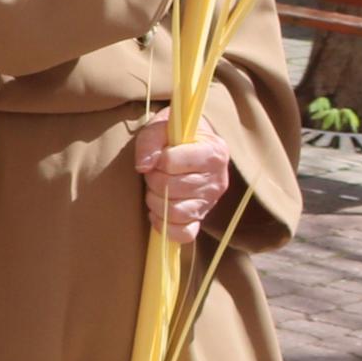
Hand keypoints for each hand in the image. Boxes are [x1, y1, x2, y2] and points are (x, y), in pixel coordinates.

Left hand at [133, 119, 234, 240]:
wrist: (189, 145)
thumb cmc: (175, 135)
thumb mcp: (161, 126)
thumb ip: (150, 141)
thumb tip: (144, 166)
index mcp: (214, 151)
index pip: (172, 161)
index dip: (157, 159)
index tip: (159, 155)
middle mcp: (218, 179)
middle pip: (170, 187)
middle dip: (153, 179)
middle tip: (154, 172)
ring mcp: (211, 202)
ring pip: (175, 212)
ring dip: (155, 201)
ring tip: (155, 189)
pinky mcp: (201, 218)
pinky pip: (184, 234)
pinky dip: (165, 227)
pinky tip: (157, 212)